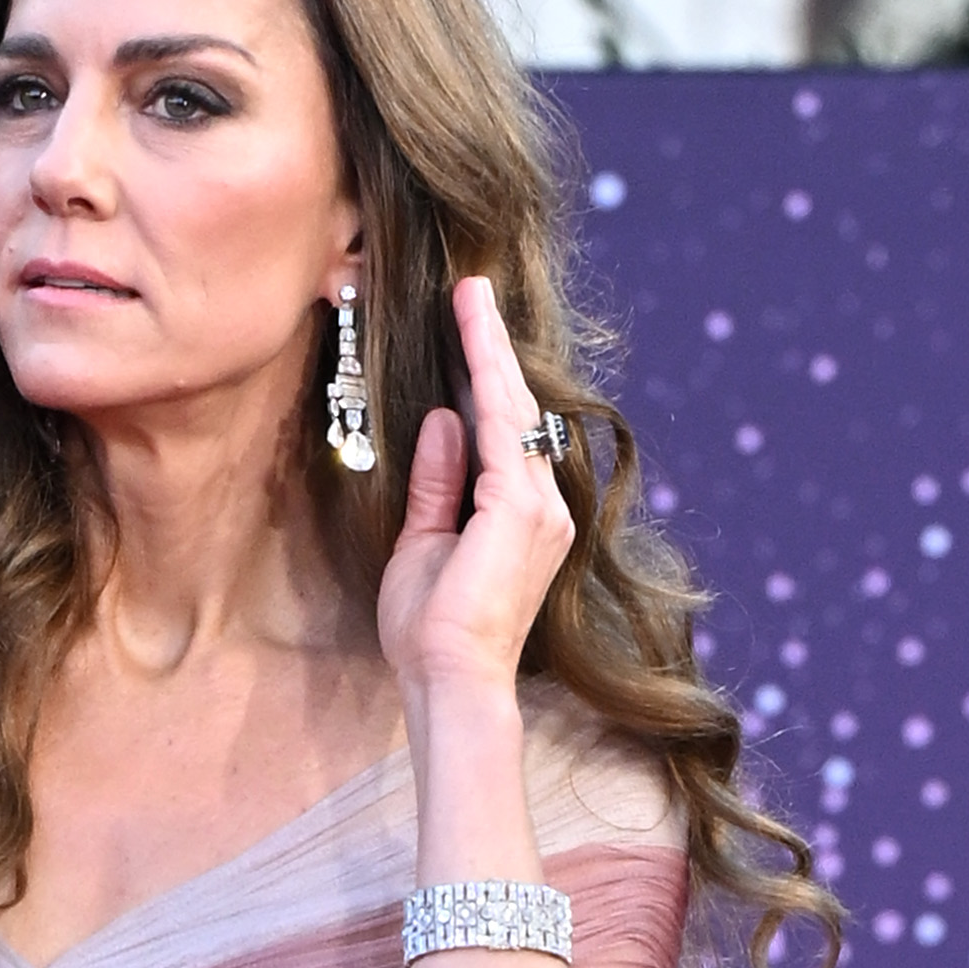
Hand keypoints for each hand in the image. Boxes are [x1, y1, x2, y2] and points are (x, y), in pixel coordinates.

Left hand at [372, 272, 573, 707]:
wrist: (450, 677)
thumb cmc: (433, 630)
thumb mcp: (424, 542)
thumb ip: (439, 482)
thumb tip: (444, 420)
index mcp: (524, 519)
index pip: (507, 435)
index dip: (487, 379)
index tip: (468, 329)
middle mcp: (545, 508)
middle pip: (518, 412)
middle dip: (492, 350)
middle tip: (471, 291)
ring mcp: (540, 507)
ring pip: (514, 409)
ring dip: (489, 350)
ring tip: (469, 297)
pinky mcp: (521, 506)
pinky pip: (502, 424)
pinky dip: (485, 376)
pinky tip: (471, 335)